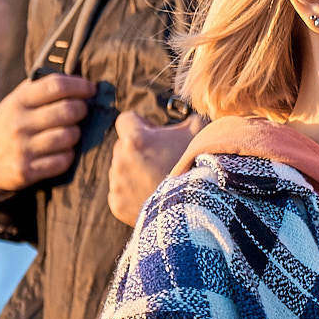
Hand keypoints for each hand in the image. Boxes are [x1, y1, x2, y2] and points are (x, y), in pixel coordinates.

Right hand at [0, 74, 96, 194]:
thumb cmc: (12, 123)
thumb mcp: (18, 101)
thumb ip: (43, 88)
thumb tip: (79, 76)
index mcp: (18, 100)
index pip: (56, 85)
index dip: (80, 85)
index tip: (90, 89)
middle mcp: (18, 122)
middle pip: (68, 110)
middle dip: (82, 110)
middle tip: (81, 112)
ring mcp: (21, 147)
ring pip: (69, 136)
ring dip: (75, 134)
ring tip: (69, 133)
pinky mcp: (25, 170)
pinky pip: (63, 161)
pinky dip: (67, 156)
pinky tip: (61, 152)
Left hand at [108, 111, 205, 225]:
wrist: (198, 209)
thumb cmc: (199, 167)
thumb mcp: (201, 133)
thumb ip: (189, 116)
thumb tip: (187, 109)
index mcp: (136, 139)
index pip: (125, 119)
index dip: (141, 124)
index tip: (155, 133)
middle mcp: (120, 159)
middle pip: (124, 146)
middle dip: (140, 149)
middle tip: (164, 159)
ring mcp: (117, 183)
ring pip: (122, 169)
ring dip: (136, 170)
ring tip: (160, 179)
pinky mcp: (117, 203)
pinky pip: (121, 192)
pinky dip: (134, 193)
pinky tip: (154, 194)